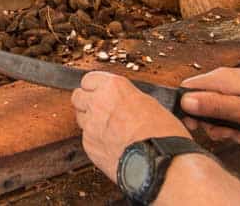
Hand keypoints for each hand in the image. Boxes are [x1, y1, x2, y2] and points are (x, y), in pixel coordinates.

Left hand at [72, 72, 189, 183]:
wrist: (156, 161)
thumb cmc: (161, 133)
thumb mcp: (150, 104)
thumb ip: (129, 99)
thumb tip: (126, 103)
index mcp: (114, 87)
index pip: (90, 79)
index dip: (95, 86)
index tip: (100, 91)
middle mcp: (98, 103)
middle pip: (78, 96)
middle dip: (86, 102)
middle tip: (99, 109)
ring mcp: (90, 125)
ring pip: (80, 117)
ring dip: (89, 121)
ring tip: (107, 128)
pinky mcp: (88, 145)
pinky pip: (86, 138)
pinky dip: (95, 140)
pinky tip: (110, 144)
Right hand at [179, 68, 239, 143]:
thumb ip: (212, 105)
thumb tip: (184, 101)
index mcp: (220, 80)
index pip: (187, 90)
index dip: (188, 110)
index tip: (198, 125)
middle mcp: (226, 82)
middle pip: (204, 106)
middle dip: (216, 125)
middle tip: (231, 133)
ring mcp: (238, 89)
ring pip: (221, 114)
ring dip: (233, 129)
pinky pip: (237, 115)